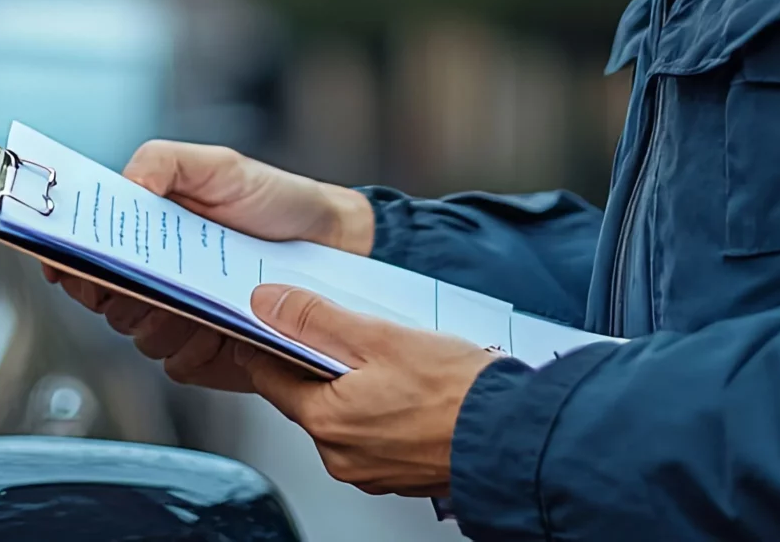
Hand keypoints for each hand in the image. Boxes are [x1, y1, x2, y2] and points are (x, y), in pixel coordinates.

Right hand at [47, 141, 375, 387]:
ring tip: (202, 297)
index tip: (65, 263)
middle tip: (154, 277)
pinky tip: (225, 327)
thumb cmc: (273, 199)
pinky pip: (176, 364)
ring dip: (162, 321)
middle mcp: (152, 279)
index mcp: (144, 232)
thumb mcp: (220, 165)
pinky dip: (195, 348)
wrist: (331, 242)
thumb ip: (166, 163)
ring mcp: (176, 319)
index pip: (82, 254)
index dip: (65, 261)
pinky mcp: (204, 354)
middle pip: (103, 302)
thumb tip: (126, 182)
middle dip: (121, 293)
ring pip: (137, 337)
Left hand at [231, 283, 501, 497]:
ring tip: (388, 358)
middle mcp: (340, 455)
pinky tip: (409, 388)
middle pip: (305, 397)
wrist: (513, 437)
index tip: (267, 320)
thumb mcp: (379, 337)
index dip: (265, 342)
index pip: (267, 376)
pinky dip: (381, 410)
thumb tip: (267, 304)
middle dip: (317, 363)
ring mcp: (370, 470)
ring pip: (342, 416)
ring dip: (353, 386)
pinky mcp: (399, 474)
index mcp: (326, 420)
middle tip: (346, 330)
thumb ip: (315, 319)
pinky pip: (373, 434)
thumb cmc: (456, 393)